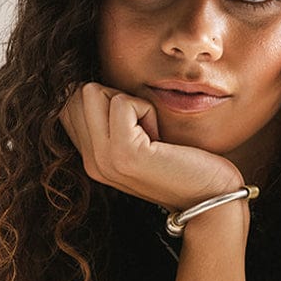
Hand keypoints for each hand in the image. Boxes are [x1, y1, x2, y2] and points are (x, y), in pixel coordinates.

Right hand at [59, 81, 243, 210]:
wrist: (211, 197)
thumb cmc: (185, 162)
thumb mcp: (139, 140)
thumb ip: (112, 121)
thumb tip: (92, 83)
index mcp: (91, 159)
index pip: (70, 103)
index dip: (106, 99)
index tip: (137, 126)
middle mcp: (91, 162)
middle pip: (77, 93)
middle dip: (116, 96)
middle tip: (146, 128)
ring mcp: (104, 160)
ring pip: (92, 92)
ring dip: (131, 102)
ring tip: (153, 134)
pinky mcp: (124, 154)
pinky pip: (122, 103)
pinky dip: (147, 109)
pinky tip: (161, 139)